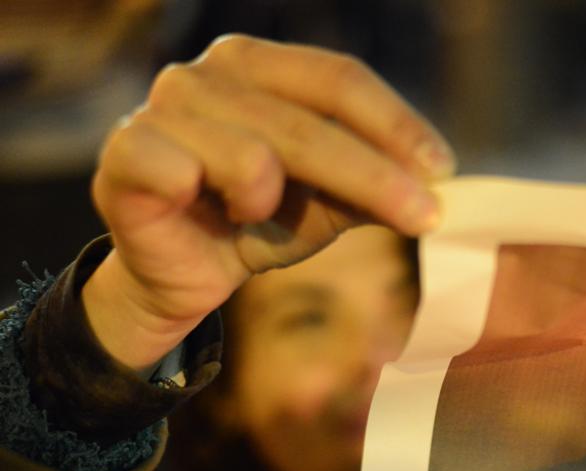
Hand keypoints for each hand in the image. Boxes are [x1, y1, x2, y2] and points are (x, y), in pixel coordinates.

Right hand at [83, 35, 454, 371]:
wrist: (185, 275)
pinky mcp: (127, 152)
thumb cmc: (256, 226)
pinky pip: (188, 171)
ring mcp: (162, 107)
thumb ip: (369, 187)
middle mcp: (206, 73)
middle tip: (427, 217)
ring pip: (257, 152)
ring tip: (261, 216)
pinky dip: (219, 204)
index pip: (339, 79)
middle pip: (311, 121)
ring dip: (279, 200)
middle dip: (377, 176)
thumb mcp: (325, 206)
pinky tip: (216, 215)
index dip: (395, 124)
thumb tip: (432, 183)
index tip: (442, 170)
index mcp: (257, 66)